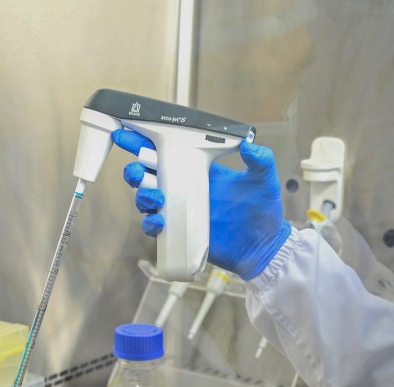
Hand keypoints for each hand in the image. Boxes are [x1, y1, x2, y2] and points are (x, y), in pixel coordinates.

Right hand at [112, 129, 291, 279]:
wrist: (263, 246)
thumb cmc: (263, 211)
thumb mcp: (264, 181)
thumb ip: (260, 160)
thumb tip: (250, 145)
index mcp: (199, 170)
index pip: (168, 152)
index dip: (145, 142)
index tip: (129, 133)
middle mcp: (185, 189)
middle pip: (148, 175)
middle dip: (134, 169)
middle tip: (136, 169)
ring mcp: (181, 211)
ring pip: (147, 199)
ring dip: (142, 195)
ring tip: (155, 196)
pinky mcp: (180, 232)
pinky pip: (156, 227)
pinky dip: (152, 223)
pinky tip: (159, 221)